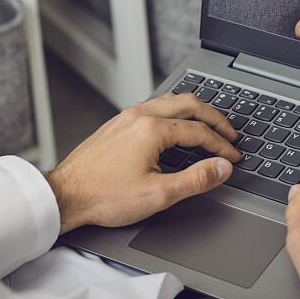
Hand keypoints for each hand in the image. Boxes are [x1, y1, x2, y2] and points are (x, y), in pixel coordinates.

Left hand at [45, 93, 240, 233]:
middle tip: (230, 134)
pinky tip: (176, 128)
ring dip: (194, 112)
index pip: (199, 131)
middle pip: (189, 104)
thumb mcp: (159, 194)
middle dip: (214, 119)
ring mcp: (126, 117)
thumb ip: (196, 179)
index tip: (233, 157)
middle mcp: (139, 116)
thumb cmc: (104, 196)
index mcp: (152, 129)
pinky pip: (154, 107)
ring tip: (209, 127)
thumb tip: (221, 168)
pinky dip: (174, 114)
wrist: (66, 195)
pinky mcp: (117, 124)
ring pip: (170, 101)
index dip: (222, 145)